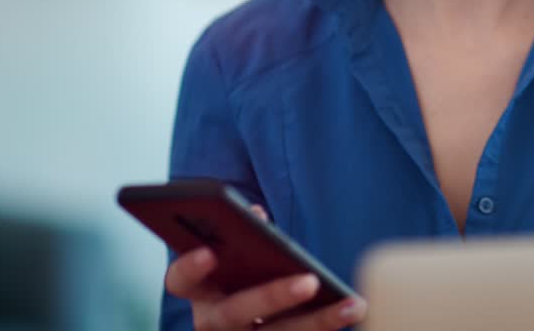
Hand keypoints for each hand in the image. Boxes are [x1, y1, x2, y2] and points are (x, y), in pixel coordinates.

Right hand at [165, 204, 367, 329]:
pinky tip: (353, 309)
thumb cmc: (247, 276)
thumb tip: (255, 213)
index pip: (179, 281)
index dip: (190, 267)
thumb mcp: (241, 259)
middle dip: (273, 296)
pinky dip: (326, 327)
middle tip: (309, 280)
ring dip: (318, 322)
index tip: (209, 252)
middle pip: (235, 313)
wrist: (253, 322)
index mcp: (200, 292)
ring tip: (353, 305)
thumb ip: (248, 237)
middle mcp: (213, 323)